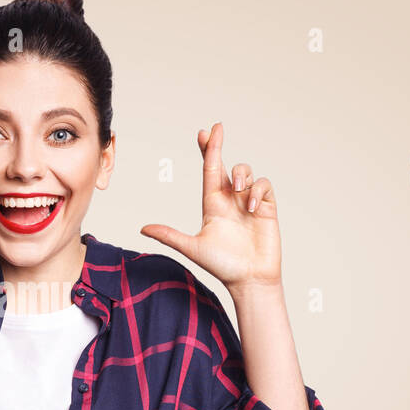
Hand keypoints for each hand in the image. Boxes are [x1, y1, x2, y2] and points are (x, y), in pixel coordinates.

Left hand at [139, 121, 281, 291]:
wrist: (249, 280)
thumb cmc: (222, 265)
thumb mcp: (192, 247)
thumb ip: (169, 236)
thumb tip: (142, 228)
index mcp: (213, 204)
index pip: (209, 171)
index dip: (207, 151)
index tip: (203, 133)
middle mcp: (230, 200)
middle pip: (225, 165)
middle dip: (219, 146)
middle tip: (217, 128)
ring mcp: (249, 202)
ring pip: (246, 172)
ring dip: (242, 174)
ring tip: (239, 190)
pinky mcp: (267, 208)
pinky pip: (264, 186)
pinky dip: (258, 191)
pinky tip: (252, 207)